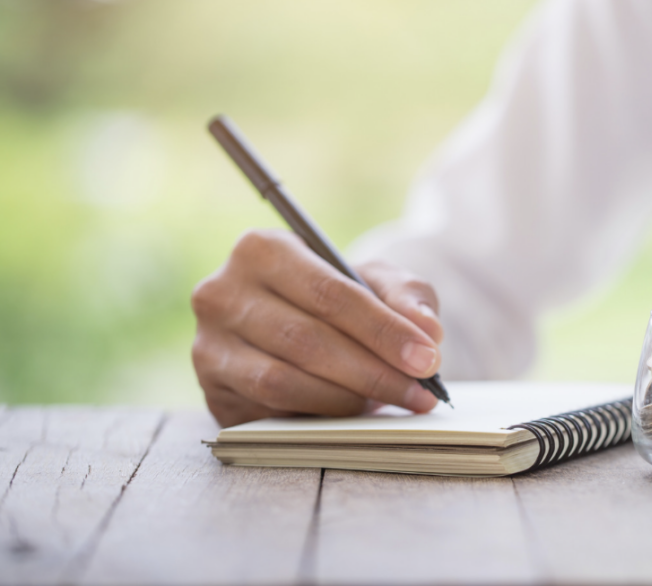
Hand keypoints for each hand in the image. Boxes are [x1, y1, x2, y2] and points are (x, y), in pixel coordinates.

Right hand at [191, 229, 443, 425]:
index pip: (328, 293)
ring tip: (389, 403)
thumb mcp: (376, 279)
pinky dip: (316, 418)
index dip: (382, 330)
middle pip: (306, 340)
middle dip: (373, 372)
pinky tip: (351, 415)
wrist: (295, 320)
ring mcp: (209, 345)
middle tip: (419, 393)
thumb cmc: (338, 295)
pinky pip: (267, 413)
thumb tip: (427, 330)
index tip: (426, 359)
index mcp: (262, 249)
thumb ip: (406, 296)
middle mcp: (221, 293)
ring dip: (346, 400)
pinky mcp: (212, 391)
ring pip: (282, 382)